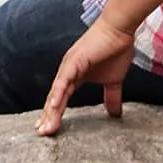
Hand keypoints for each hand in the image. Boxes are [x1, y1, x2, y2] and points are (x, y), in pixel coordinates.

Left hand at [33, 18, 137, 135]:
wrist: (120, 30)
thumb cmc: (115, 50)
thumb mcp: (114, 81)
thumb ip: (111, 96)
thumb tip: (115, 114)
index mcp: (74, 76)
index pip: (61, 98)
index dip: (55, 113)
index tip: (49, 128)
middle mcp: (67, 71)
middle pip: (55, 98)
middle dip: (48, 116)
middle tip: (42, 133)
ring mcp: (69, 65)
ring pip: (57, 91)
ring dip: (51, 110)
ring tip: (46, 126)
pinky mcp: (75, 60)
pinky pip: (65, 80)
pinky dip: (59, 93)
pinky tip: (54, 106)